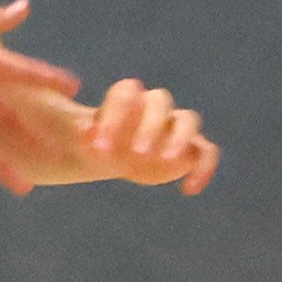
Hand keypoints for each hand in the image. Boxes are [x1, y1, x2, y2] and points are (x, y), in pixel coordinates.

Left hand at [64, 78, 220, 192]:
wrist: (108, 155)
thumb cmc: (91, 141)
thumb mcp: (75, 135)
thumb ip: (79, 130)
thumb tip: (87, 134)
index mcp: (125, 98)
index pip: (127, 93)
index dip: (115, 117)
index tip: (100, 147)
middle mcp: (152, 107)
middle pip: (160, 101)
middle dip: (150, 126)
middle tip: (137, 153)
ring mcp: (173, 127)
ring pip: (189, 120)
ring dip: (180, 139)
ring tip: (167, 161)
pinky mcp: (188, 150)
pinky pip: (206, 152)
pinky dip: (203, 167)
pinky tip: (190, 189)